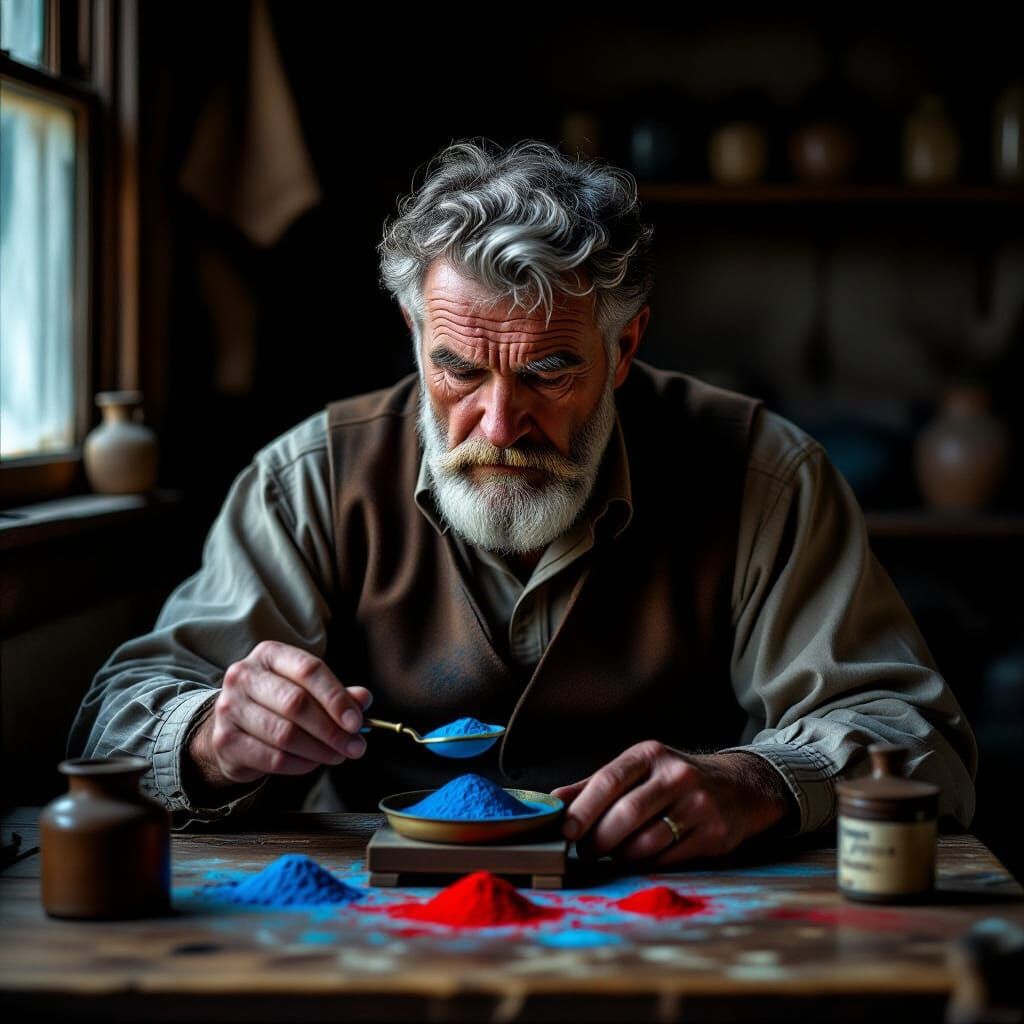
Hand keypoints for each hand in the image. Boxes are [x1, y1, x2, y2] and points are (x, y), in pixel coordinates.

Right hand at [189, 640, 372, 787]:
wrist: (233, 726)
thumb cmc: (277, 703)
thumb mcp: (307, 689)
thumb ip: (337, 693)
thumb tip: (363, 699)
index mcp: (270, 654)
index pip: (309, 670)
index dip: (336, 698)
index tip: (356, 722)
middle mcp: (244, 675)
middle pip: (296, 703)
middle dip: (332, 730)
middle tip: (354, 747)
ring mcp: (230, 707)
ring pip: (285, 734)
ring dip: (319, 750)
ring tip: (337, 756)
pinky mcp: (225, 740)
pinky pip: (272, 758)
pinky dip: (299, 764)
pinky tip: (312, 763)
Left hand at [550, 741, 790, 864]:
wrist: (740, 786)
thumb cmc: (674, 779)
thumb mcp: (637, 769)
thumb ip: (593, 785)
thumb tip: (551, 803)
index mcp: (649, 755)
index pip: (609, 780)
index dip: (583, 809)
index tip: (565, 832)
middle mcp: (676, 775)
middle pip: (626, 814)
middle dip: (599, 839)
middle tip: (585, 852)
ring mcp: (699, 805)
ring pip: (647, 842)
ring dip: (621, 856)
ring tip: (613, 855)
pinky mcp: (715, 834)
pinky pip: (669, 858)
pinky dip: (647, 864)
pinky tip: (641, 859)